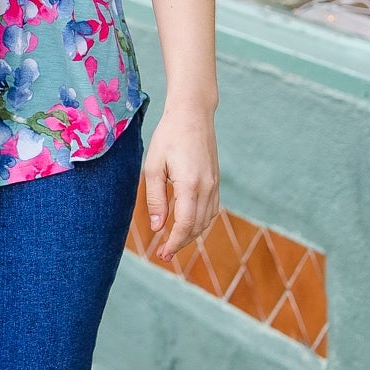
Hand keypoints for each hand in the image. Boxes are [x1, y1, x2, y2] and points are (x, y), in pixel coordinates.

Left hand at [143, 104, 219, 261]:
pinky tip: (188, 224)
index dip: (174, 243)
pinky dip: (201, 222)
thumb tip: (157, 227)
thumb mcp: (153, 166)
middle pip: (197, 226)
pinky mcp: (216, 180)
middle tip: (164, 254)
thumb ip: (155, 199)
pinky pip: (212, 209)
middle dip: (181, 243)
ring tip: (174, 242)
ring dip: (192, 234)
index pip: (185, 224)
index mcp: (190, 184)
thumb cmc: (168, 136)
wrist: (193, 114)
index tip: (163, 254)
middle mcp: (207, 187)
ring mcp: (214, 184)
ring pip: (207, 220)